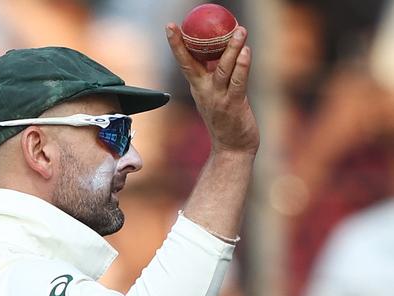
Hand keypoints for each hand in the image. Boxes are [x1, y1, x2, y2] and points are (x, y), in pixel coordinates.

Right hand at [166, 24, 258, 154]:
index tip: (170, 26)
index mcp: (198, 87)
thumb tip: (224, 51)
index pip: (184, 62)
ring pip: (223, 69)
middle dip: (183, 43)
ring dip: (231, 48)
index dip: (177, 44)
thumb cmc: (226, 120)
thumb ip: (217, 75)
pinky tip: (246, 51)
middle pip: (191, 63)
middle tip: (178, 24)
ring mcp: (218, 98)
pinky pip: (238, 81)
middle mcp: (204, 91)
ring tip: (240, 30)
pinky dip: (242, 66)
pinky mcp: (234, 104)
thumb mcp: (216, 95)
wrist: (232, 149)